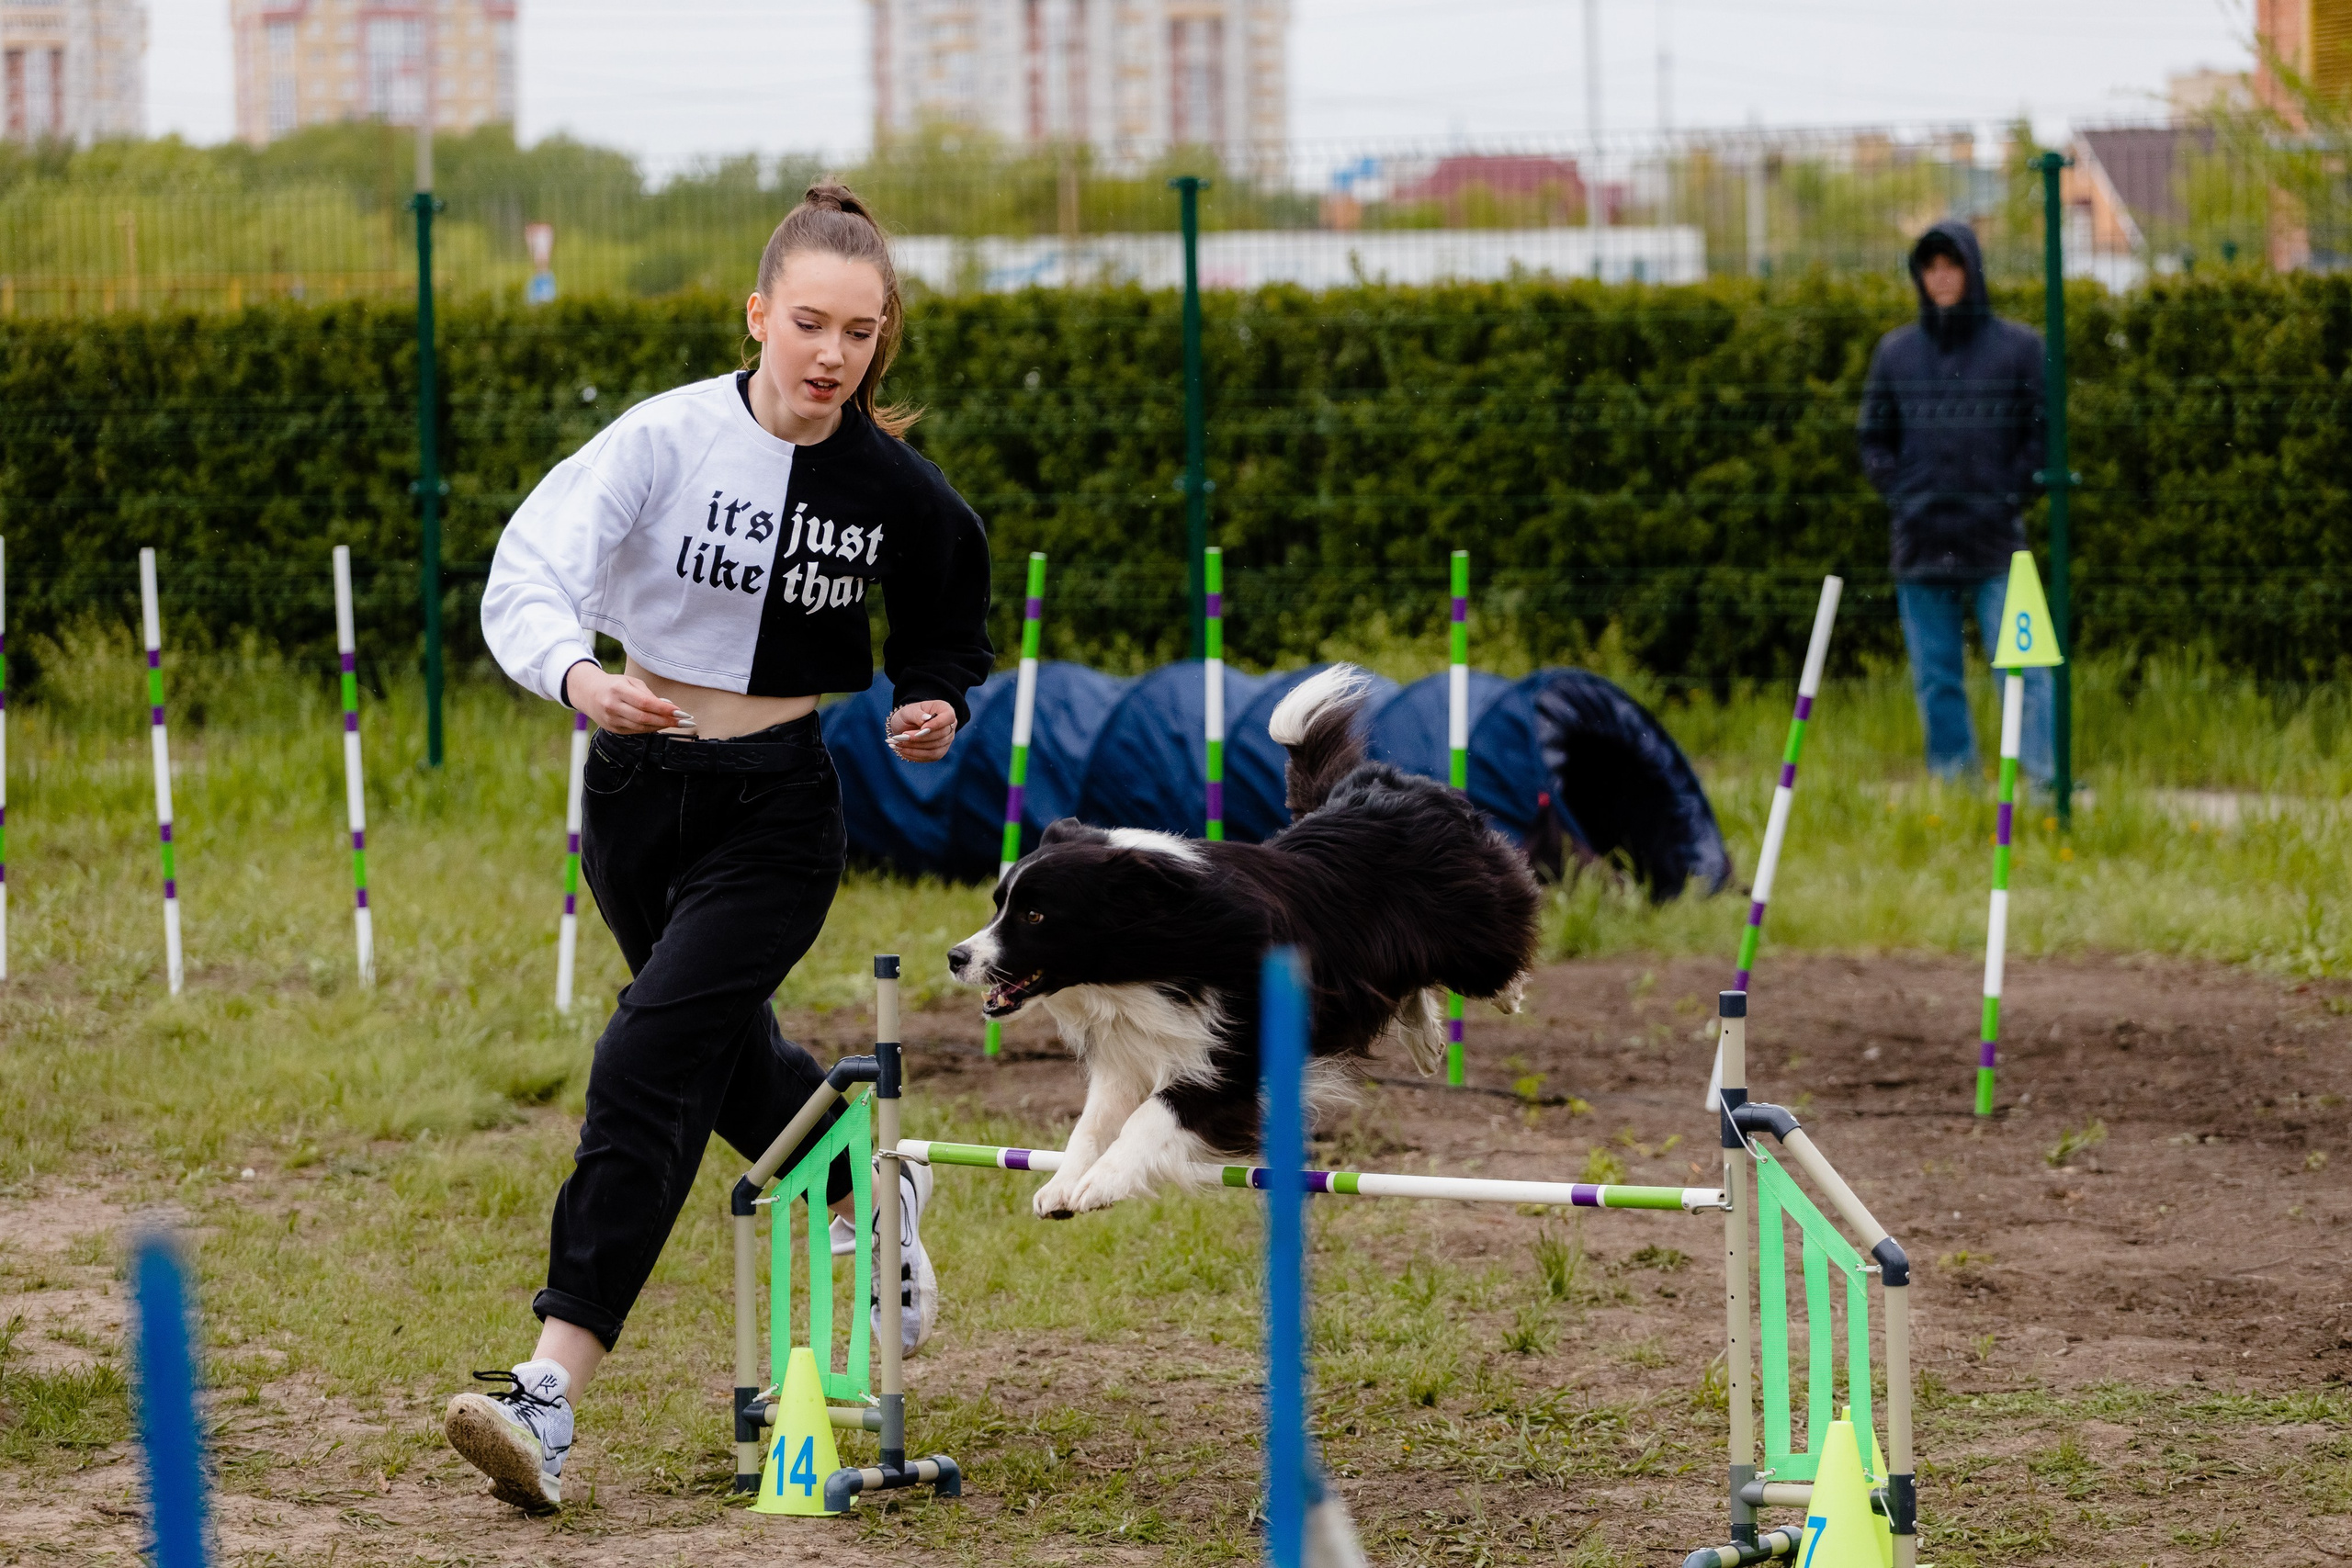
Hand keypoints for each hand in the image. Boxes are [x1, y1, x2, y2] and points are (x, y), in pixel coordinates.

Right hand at [567, 663, 681, 733]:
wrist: (588, 693)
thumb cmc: (614, 685)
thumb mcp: (630, 682)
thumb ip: (647, 694)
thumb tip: (667, 707)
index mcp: (617, 690)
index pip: (644, 702)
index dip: (664, 709)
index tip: (680, 712)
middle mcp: (613, 706)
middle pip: (644, 717)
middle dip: (666, 721)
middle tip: (684, 721)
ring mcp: (611, 719)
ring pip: (640, 727)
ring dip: (661, 726)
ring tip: (676, 723)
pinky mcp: (612, 729)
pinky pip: (635, 731)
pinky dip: (650, 729)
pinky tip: (660, 725)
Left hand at [885, 700, 957, 762]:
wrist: (905, 725)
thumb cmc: (908, 714)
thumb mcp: (909, 710)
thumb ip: (917, 714)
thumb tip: (926, 719)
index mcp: (944, 710)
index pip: (949, 717)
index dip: (937, 724)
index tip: (921, 728)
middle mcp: (949, 726)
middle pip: (941, 735)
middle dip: (920, 738)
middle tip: (902, 737)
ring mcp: (946, 740)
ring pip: (935, 748)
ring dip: (915, 748)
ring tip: (898, 745)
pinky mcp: (940, 752)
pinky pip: (931, 757)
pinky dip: (916, 755)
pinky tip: (903, 751)